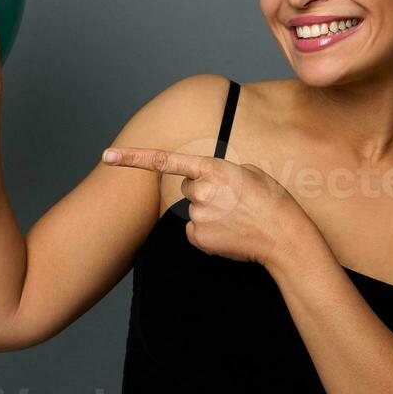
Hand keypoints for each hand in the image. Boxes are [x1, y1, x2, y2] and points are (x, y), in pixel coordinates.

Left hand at [100, 147, 306, 265]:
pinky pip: (193, 232)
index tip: (107, 155)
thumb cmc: (271, 201)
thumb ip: (217, 173)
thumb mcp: (247, 173)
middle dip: (203, 193)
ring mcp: (198, 215)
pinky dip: (207, 234)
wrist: (285, 236)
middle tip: (232, 201)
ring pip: (191, 211)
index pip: (165, 160)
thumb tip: (196, 185)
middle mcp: (201, 190)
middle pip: (186, 188)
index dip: (133, 158)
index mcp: (213, 167)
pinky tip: (230, 234)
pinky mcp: (198, 238)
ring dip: (209, 214)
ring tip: (237, 219)